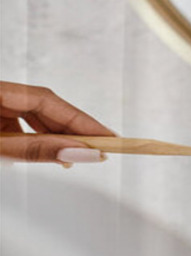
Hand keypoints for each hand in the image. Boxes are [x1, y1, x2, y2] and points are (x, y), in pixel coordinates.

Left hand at [0, 81, 114, 166]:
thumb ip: (33, 149)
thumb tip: (77, 151)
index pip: (47, 99)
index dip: (79, 119)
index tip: (107, 137)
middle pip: (42, 108)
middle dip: (70, 130)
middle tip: (100, 149)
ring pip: (31, 118)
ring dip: (53, 138)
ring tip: (75, 156)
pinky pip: (18, 127)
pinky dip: (33, 141)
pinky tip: (45, 153)